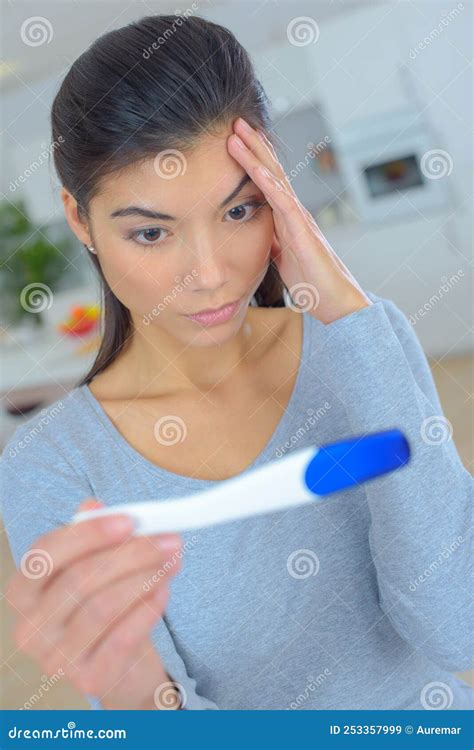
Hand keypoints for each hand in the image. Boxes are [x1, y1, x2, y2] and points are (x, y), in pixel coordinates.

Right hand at [6, 498, 183, 709]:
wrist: (120, 661)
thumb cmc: (101, 600)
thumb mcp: (94, 565)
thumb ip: (92, 535)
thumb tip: (94, 506)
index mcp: (23, 591)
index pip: (44, 555)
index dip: (87, 535)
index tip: (129, 520)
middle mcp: (30, 628)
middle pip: (79, 579)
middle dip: (130, 554)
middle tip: (167, 539)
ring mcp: (56, 659)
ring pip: (102, 608)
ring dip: (145, 578)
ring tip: (173, 559)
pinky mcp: (90, 680)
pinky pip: (123, 638)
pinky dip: (148, 609)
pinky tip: (165, 589)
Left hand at [227, 117, 372, 324]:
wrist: (334, 301)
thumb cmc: (312, 281)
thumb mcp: (283, 257)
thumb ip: (274, 242)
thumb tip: (260, 235)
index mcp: (287, 218)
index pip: (267, 182)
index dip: (252, 160)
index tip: (235, 141)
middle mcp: (294, 211)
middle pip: (271, 170)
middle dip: (253, 145)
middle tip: (235, 121)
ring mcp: (299, 218)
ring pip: (275, 178)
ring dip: (256, 154)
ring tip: (238, 132)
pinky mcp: (302, 231)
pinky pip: (282, 201)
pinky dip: (268, 182)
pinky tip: (254, 166)